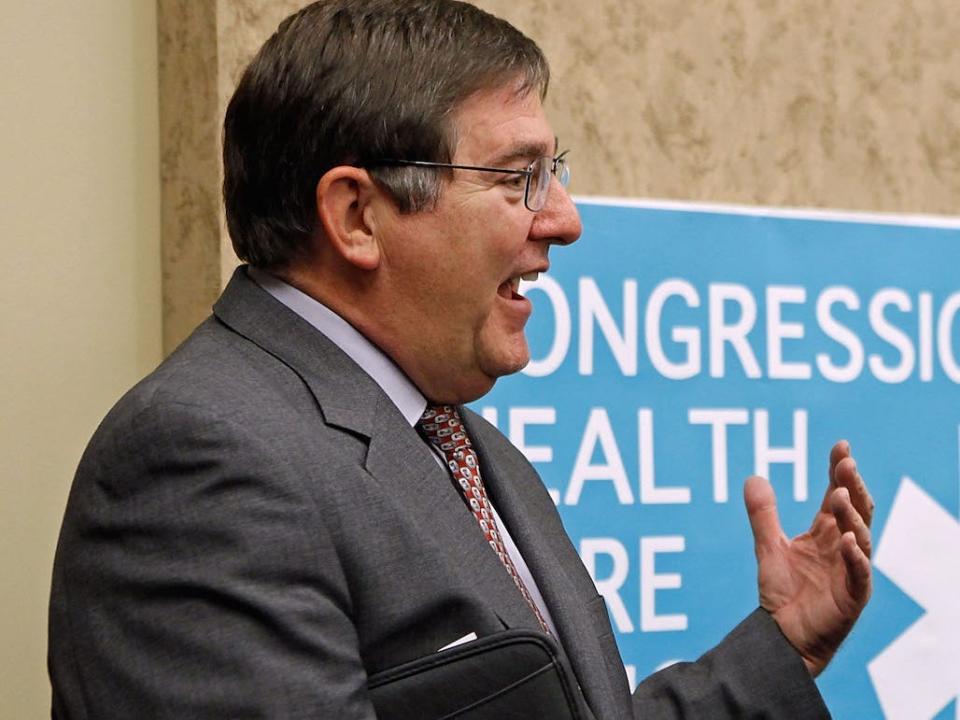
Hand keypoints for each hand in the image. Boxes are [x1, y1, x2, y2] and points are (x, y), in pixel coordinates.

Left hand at [743, 440, 873, 675]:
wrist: (783, 635)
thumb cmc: (784, 593)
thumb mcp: (768, 547)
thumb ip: (763, 515)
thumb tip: (753, 477)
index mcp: (826, 533)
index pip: (838, 494)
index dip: (839, 471)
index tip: (841, 446)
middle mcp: (843, 547)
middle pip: (856, 510)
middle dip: (852, 485)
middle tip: (846, 463)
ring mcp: (851, 570)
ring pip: (861, 536)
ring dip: (852, 515)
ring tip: (839, 495)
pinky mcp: (853, 596)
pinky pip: (860, 573)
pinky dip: (856, 557)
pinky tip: (849, 540)